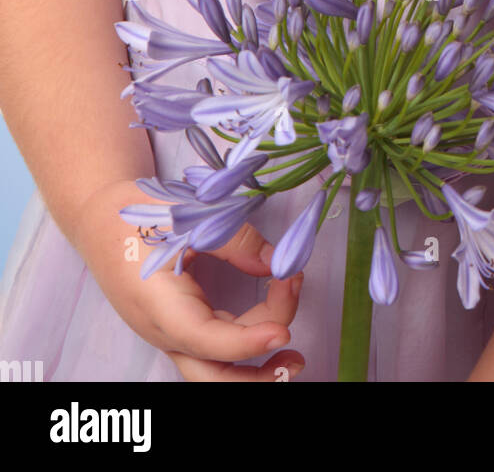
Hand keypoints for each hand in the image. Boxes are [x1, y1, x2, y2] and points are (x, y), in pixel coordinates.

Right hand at [72, 178, 306, 381]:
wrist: (100, 220)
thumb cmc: (137, 215)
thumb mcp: (186, 215)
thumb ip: (233, 238)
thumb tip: (277, 264)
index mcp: (159, 305)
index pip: (207, 340)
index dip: (247, 342)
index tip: (284, 331)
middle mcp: (164, 331)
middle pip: (212, 376)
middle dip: (256, 377)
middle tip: (296, 351)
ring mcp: (171, 334)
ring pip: (216, 368)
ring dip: (255, 367)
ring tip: (294, 350)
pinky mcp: (180, 327)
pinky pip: (216, 348)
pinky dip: (246, 341)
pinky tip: (272, 321)